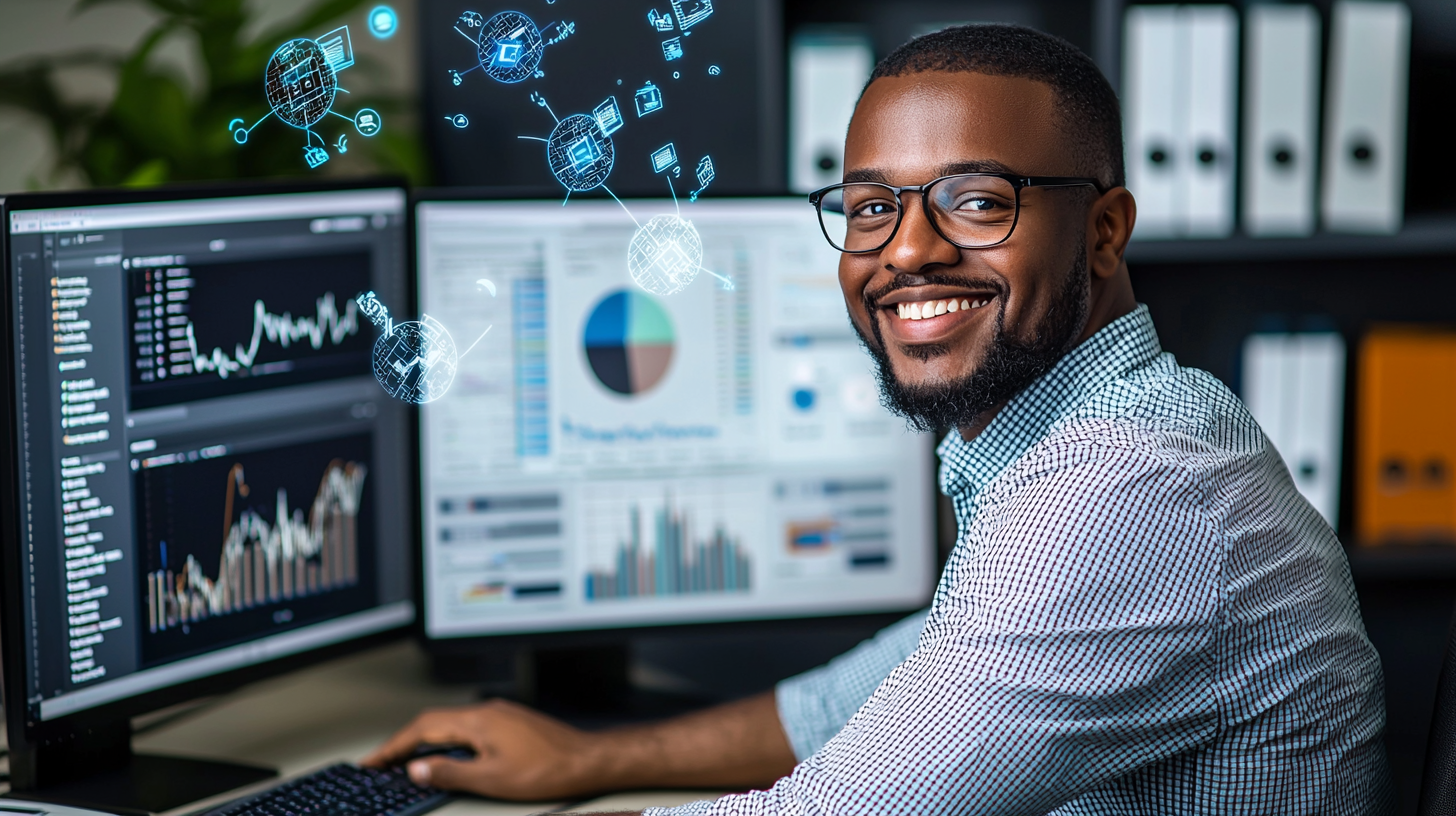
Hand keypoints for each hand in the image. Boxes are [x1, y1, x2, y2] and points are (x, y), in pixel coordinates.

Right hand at [362, 699, 602, 799]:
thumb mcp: (491, 780)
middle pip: (433, 722)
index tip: (373, 760)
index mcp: (478, 720)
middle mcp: (486, 710)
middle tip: (381, 762)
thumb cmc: (548, 770)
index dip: (394, 746)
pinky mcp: (508, 721)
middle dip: (403, 742)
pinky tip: (444, 754)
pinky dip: (446, 740)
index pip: (423, 728)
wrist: (587, 760)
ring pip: (450, 723)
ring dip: (424, 740)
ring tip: (404, 761)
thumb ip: (450, 773)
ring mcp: (499, 713)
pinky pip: (466, 726)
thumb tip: (418, 769)